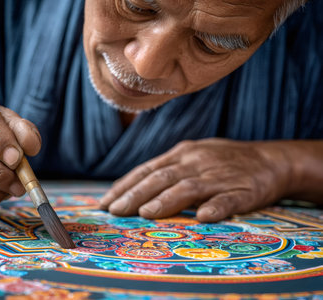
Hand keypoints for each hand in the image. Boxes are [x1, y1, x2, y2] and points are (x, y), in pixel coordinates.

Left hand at [100, 138, 291, 221]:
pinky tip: (204, 218)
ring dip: (166, 200)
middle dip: (136, 195)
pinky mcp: (243, 189)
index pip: (147, 170)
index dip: (125, 186)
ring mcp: (219, 175)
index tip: (105, 202)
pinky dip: (216, 207)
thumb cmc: (222, 161)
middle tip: (116, 212)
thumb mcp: (191, 157)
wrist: (269, 159)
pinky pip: (229, 198)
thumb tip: (133, 189)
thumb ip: (166, 171)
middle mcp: (196, 162)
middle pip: (161, 178)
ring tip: (146, 214)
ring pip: (189, 187)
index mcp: (181, 154)